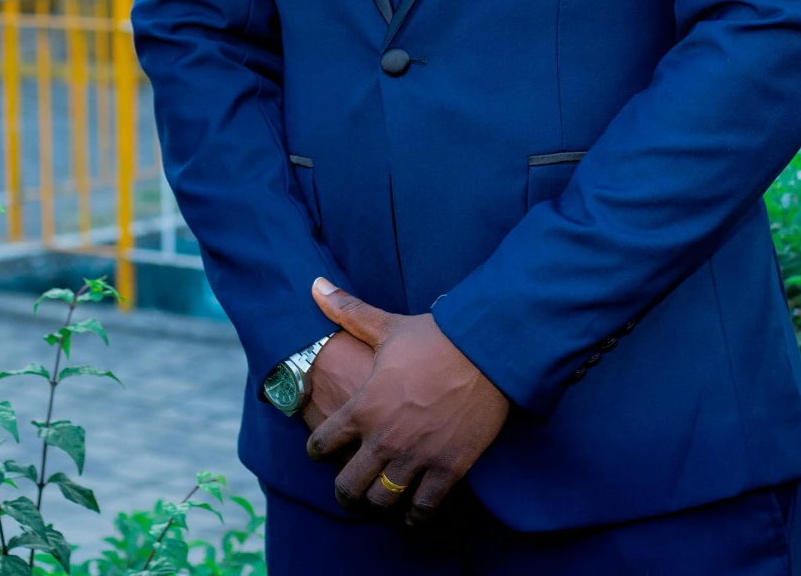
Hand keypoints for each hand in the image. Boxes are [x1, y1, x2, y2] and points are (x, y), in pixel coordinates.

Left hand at [304, 277, 509, 524]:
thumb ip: (346, 312)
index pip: (322, 443)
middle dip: (344, 491)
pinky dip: (416, 516)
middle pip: (349, 486)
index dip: (316, 450)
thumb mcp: (385, 326)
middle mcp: (384, 439)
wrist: (486, 350)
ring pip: (383, 500)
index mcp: (363, 407)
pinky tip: (413, 515)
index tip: (319, 452)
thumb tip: (314, 285)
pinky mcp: (449, 468)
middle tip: (346, 491)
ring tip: (378, 500)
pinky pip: (425, 507)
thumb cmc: (434, 336)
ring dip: (378, 502)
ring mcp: (416, 457)